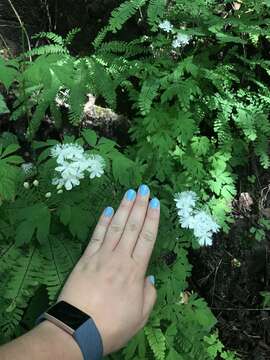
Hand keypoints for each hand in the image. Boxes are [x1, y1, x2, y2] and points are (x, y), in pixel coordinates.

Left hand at [58, 185, 159, 354]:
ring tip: (130, 192)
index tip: (156, 203)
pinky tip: (108, 210)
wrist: (78, 330)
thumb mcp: (140, 315)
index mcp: (136, 271)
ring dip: (124, 208)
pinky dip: (102, 222)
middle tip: (144, 189)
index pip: (147, 238)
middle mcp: (120, 258)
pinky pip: (96, 236)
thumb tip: (149, 276)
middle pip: (133, 227)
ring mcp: (102, 256)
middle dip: (140, 206)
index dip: (152, 219)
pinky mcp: (86, 259)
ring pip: (116, 227)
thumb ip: (149, 294)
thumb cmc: (112, 325)